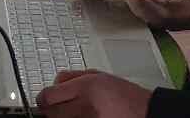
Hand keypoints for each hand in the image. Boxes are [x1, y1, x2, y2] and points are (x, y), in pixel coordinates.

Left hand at [37, 70, 151, 117]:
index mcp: (87, 87)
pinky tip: (84, 117)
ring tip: (76, 112)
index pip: (47, 97)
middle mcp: (86, 107)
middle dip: (51, 109)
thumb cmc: (126, 96)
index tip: (44, 100)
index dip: (43, 99)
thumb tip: (53, 83)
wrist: (146, 113)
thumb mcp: (99, 76)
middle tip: (59, 107)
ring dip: (63, 117)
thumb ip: (72, 77)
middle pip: (50, 113)